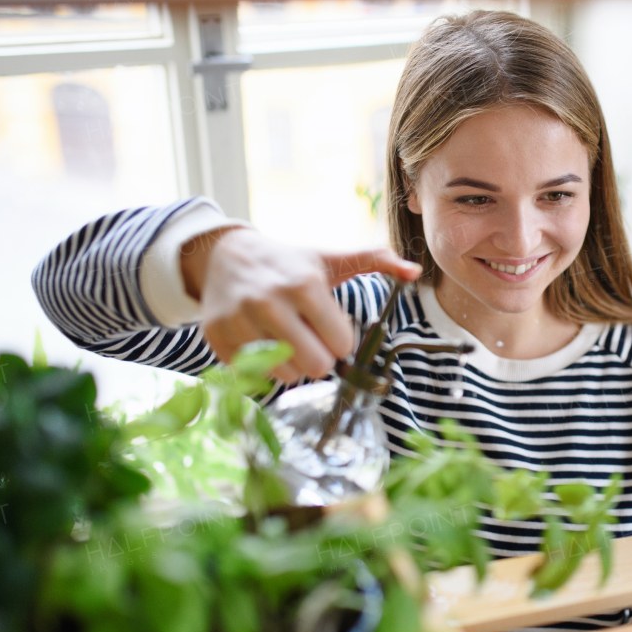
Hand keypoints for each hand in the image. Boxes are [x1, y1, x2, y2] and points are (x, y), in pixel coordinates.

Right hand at [180, 227, 421, 384]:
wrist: (225, 256)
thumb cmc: (289, 262)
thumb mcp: (331, 258)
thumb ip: (376, 261)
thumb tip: (415, 271)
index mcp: (303, 283)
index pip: (341, 343)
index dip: (340, 340)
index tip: (330, 328)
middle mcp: (268, 301)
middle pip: (315, 365)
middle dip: (321, 359)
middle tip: (312, 341)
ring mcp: (239, 320)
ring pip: (285, 374)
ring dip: (293, 364)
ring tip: (285, 339)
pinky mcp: (217, 336)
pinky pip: (255, 374)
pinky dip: (264, 365)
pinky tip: (262, 341)